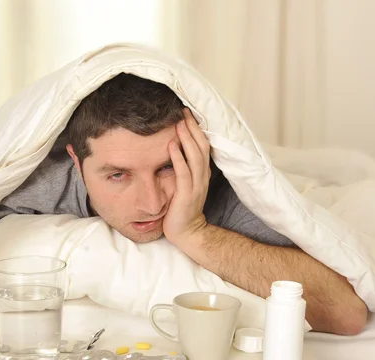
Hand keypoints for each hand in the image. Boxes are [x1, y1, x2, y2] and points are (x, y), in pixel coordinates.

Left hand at [163, 108, 210, 244]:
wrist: (187, 232)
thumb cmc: (182, 208)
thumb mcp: (184, 185)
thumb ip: (182, 169)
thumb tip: (172, 150)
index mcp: (202, 173)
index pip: (203, 146)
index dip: (197, 130)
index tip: (187, 114)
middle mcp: (202, 176)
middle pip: (202, 146)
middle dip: (193, 128)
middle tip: (184, 111)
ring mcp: (196, 185)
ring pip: (195, 156)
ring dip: (187, 138)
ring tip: (178, 123)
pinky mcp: (186, 194)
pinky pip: (183, 172)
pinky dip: (177, 157)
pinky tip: (171, 145)